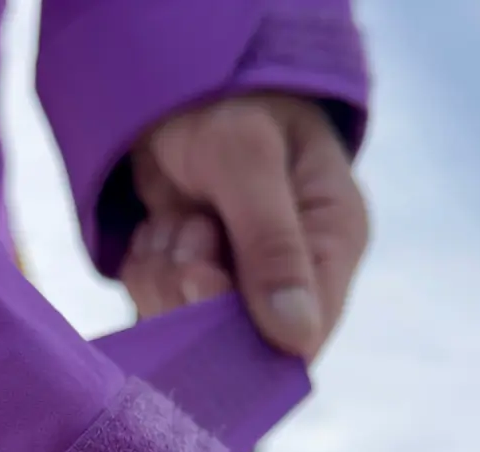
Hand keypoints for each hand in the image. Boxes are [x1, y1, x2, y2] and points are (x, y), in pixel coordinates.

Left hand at [121, 93, 368, 358]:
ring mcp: (241, 283)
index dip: (246, 330)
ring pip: (190, 326)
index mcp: (333, 242)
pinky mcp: (195, 285)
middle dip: (194, 287)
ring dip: (164, 273)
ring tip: (177, 216)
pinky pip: (157, 308)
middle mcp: (293, 275)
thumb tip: (298, 341)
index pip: (307, 333)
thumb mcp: (247, 160)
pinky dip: (145, 270)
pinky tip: (159, 228)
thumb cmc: (228, 103)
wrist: (177, 83)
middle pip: (239, 340)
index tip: (202, 276)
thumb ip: (271, 246)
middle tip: (190, 227)